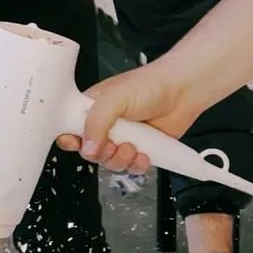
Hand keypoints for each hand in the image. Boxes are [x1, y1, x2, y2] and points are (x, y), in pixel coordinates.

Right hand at [56, 58, 203, 171]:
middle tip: (112, 143)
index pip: (69, 128)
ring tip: (133, 147)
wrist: (183, 91)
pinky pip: (131, 167)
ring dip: (120, 160)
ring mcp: (123, 138)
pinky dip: (137, 165)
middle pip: (89, 152)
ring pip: (110, 163)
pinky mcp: (141, 150)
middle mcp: (105, 125)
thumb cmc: (149, 85)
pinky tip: (145, 154)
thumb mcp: (115, 98)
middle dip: (101, 153)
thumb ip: (96, 121)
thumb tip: (87, 148)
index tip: (75, 143)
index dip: (69, 139)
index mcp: (91, 108)